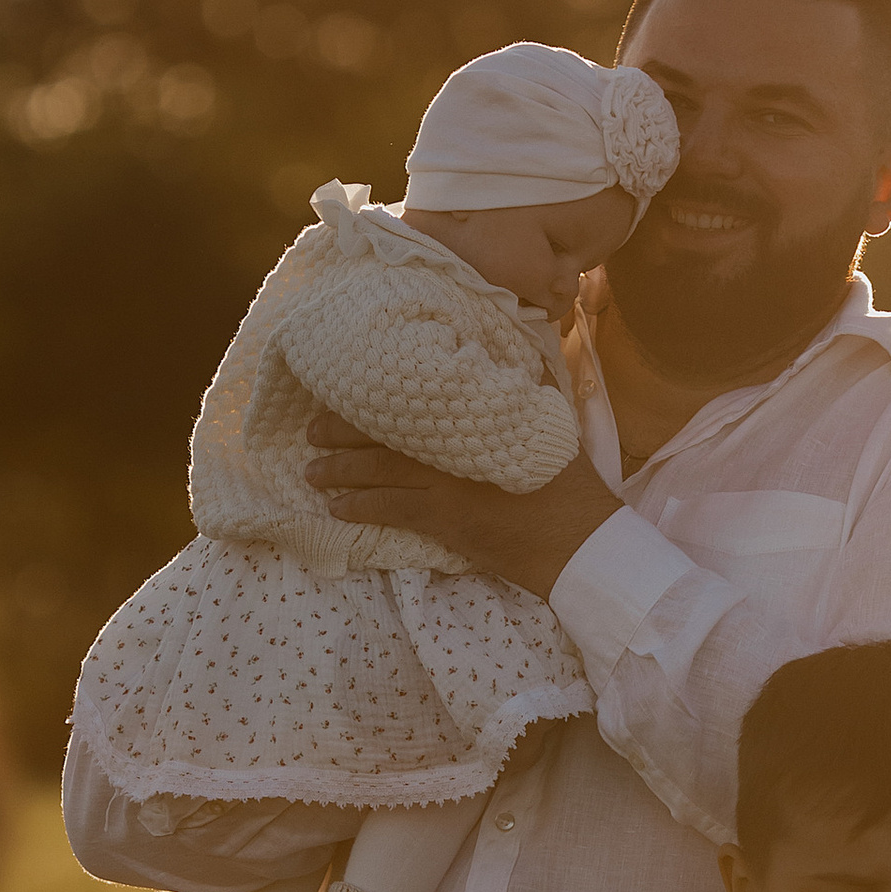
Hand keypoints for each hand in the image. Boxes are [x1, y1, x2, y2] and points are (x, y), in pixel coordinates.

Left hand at [305, 411, 621, 595]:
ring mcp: (443, 482)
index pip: (407, 399)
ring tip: (312, 471)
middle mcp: (450, 443)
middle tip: (311, 431)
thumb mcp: (548, 417)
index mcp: (472, 414)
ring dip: (339, 471)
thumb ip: (520, 383)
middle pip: (381, 431)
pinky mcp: (442, 519)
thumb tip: (501, 353)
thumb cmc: (568, 481)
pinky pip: (387, 509)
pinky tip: (338, 508)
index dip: (369, 396)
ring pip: (376, 471)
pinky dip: (358, 507)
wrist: (579, 538)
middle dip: (340, 431)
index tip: (342, 390)